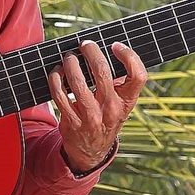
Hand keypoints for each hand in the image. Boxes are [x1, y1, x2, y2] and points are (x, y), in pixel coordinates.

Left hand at [48, 40, 147, 172]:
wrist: (92, 150)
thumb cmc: (107, 116)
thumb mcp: (121, 103)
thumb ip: (119, 81)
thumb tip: (103, 50)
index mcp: (127, 101)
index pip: (138, 76)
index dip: (129, 56)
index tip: (115, 45)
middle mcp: (111, 109)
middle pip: (102, 73)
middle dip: (91, 52)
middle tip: (85, 44)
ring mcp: (91, 117)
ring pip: (78, 83)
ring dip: (70, 64)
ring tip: (68, 57)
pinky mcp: (72, 122)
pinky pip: (59, 95)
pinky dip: (56, 78)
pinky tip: (57, 72)